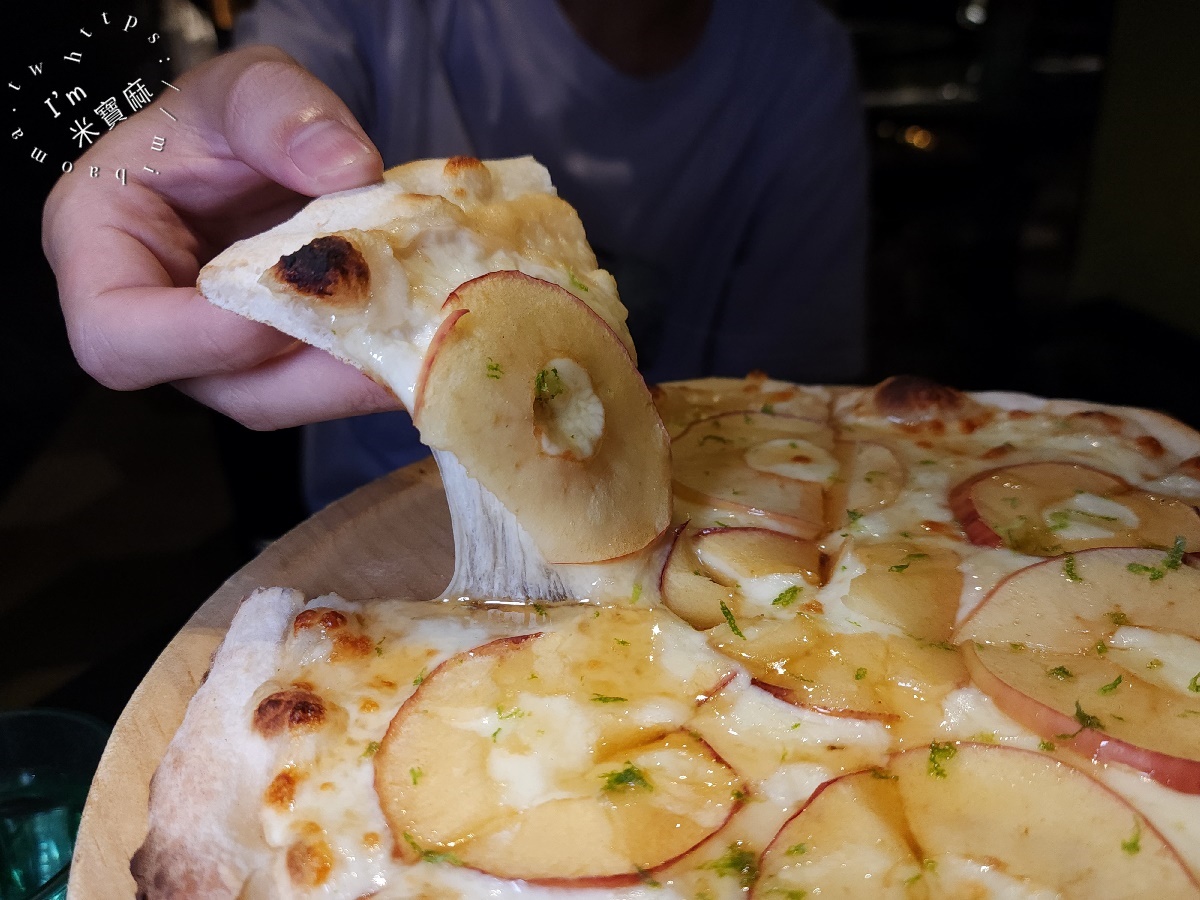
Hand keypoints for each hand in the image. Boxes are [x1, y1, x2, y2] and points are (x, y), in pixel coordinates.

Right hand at [42, 45, 397, 429]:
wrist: (261, 146)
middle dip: (315, 371)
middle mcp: (158, 326)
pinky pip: (325, 384)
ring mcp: (224, 355)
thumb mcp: (242, 86)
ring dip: (360, 377)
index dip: (199, 340)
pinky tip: (431, 336)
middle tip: (396, 334)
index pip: (117, 336)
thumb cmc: (224, 119)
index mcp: (102, 253)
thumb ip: (278, 111)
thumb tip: (347, 168)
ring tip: (428, 339)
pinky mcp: (282, 363)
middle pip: (223, 387)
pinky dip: (378, 364)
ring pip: (288, 398)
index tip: (284, 299)